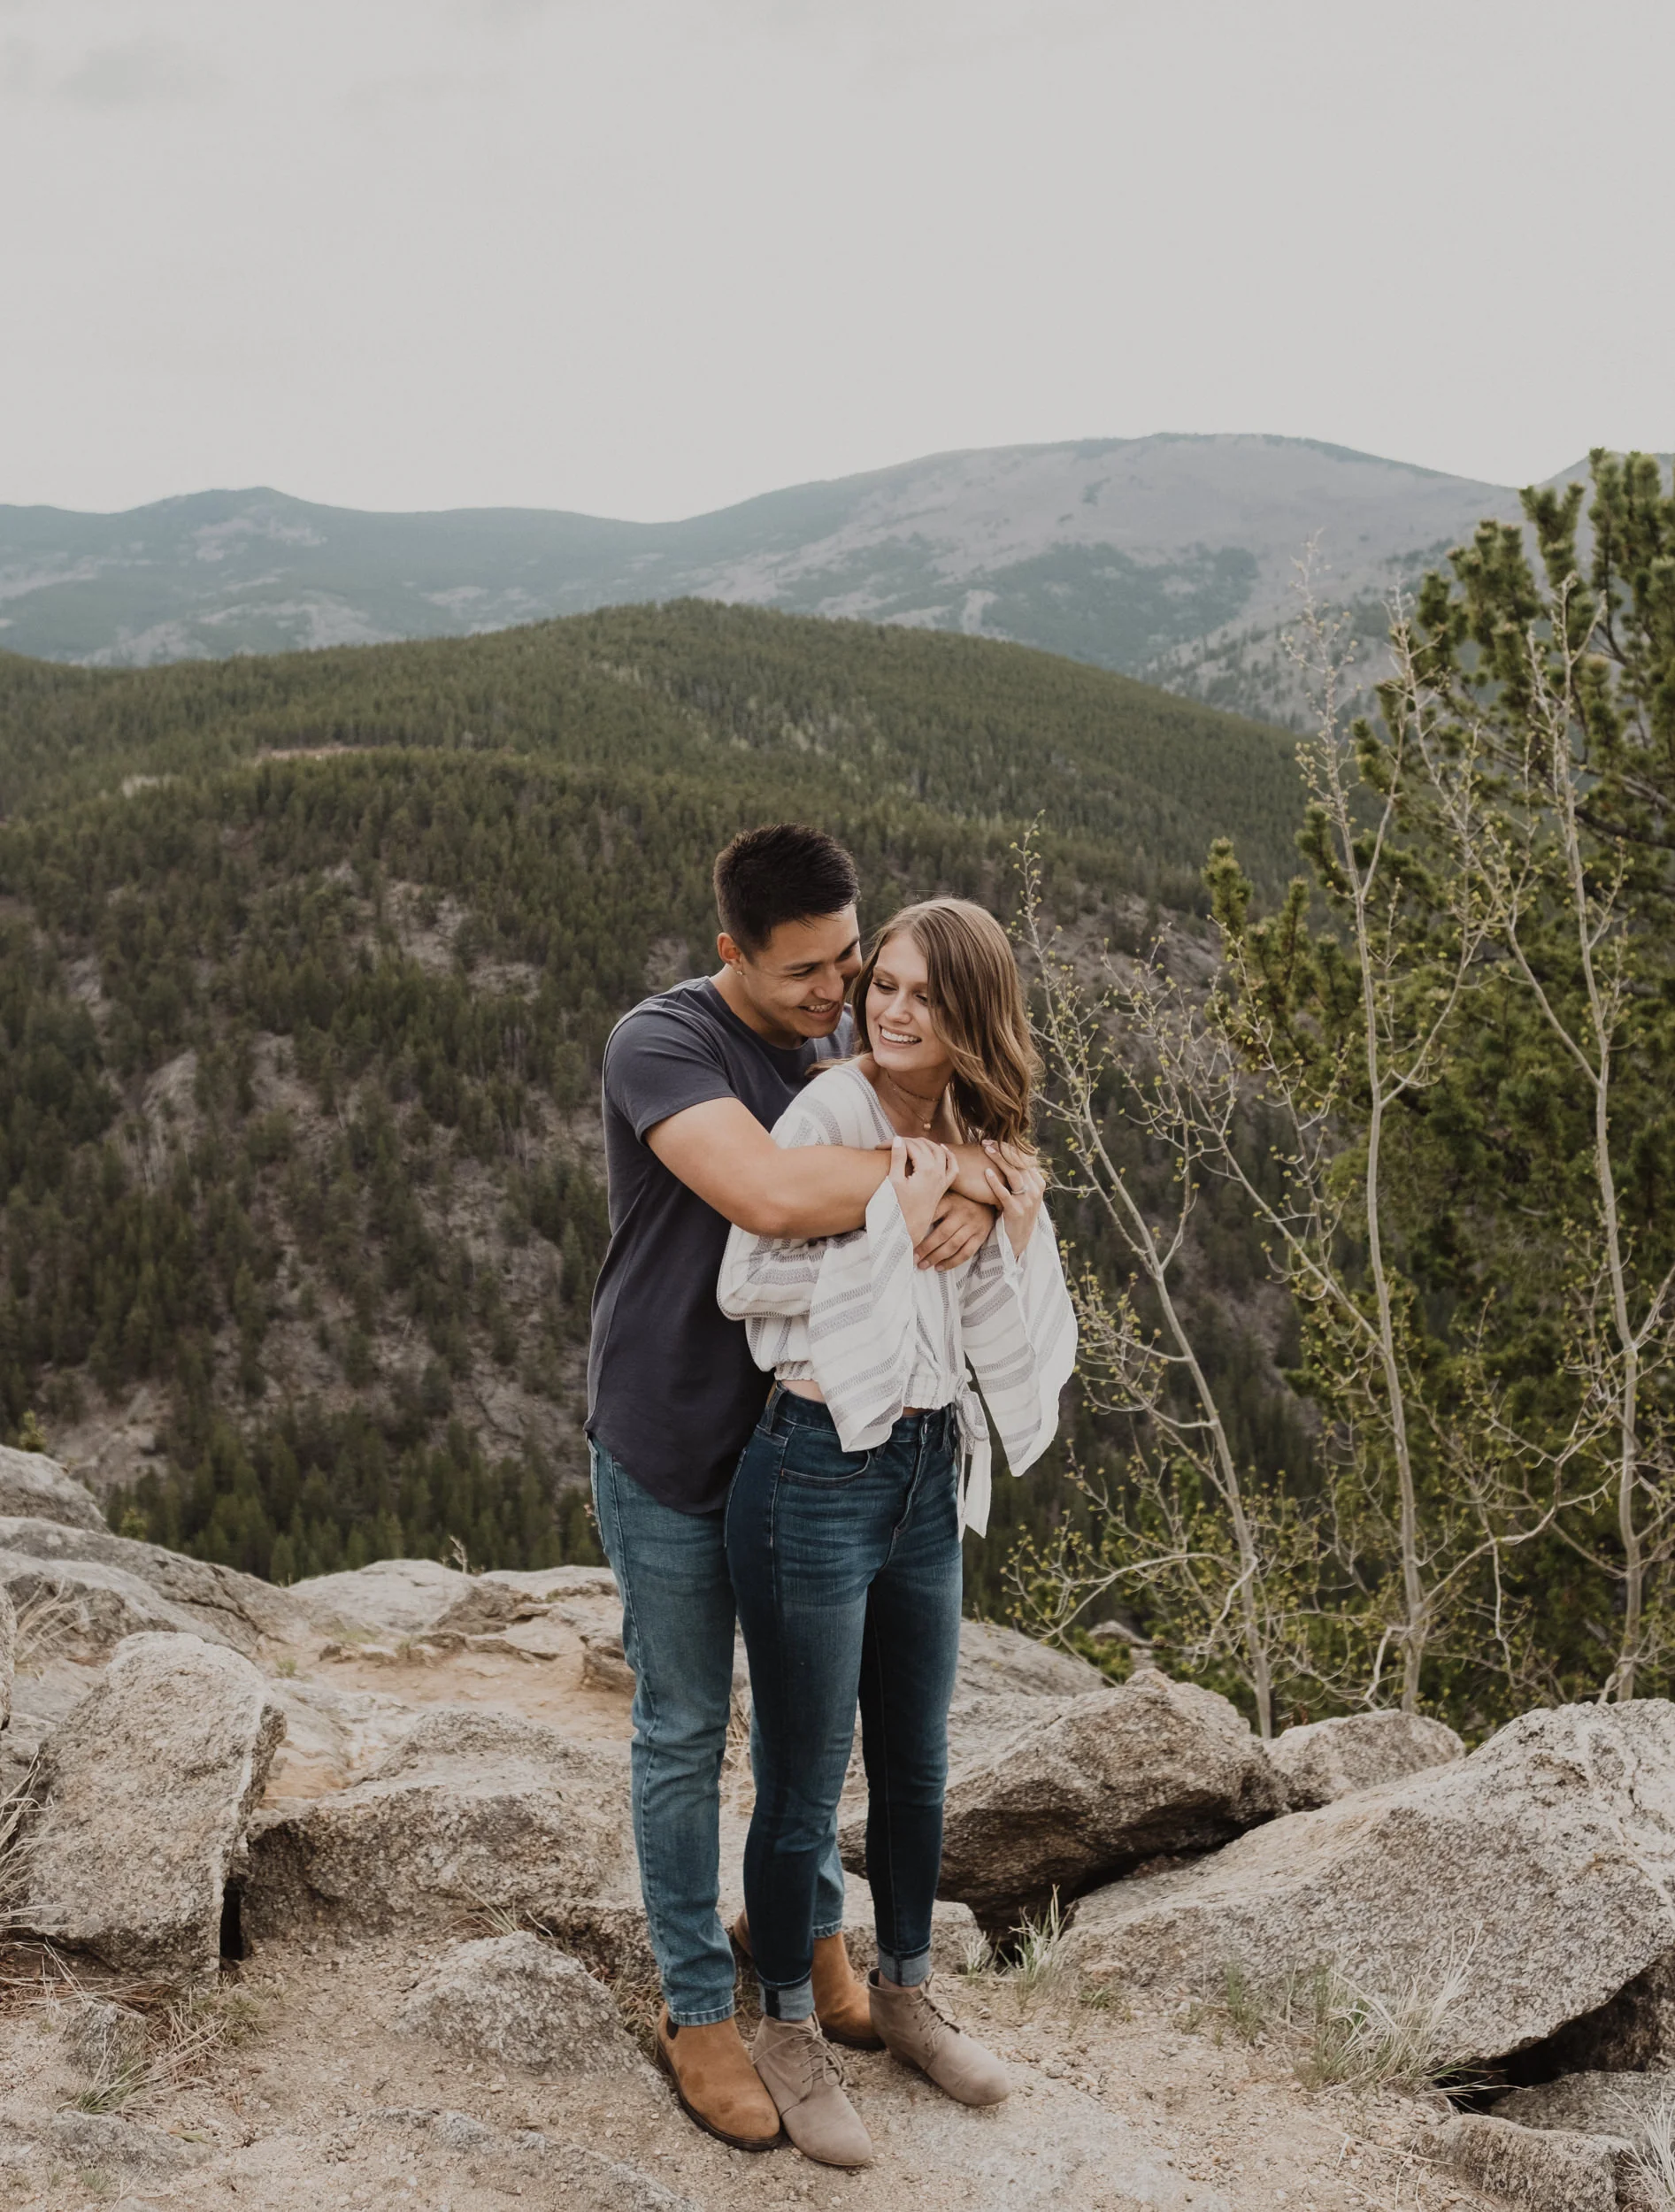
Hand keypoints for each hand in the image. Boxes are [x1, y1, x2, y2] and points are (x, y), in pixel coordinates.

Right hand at [888, 1136, 957, 1246]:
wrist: (906, 1232)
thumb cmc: (896, 1209)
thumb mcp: (894, 1182)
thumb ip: (897, 1158)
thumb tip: (898, 1139)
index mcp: (926, 1169)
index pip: (911, 1146)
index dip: (894, 1143)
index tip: (879, 1147)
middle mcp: (938, 1173)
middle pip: (925, 1146)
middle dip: (907, 1142)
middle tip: (891, 1145)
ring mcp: (942, 1180)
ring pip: (939, 1152)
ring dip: (926, 1144)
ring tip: (909, 1143)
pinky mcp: (942, 1188)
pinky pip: (952, 1167)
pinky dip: (948, 1156)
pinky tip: (943, 1150)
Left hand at [914, 1190, 995, 1271]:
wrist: (990, 1198)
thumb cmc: (961, 1198)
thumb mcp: (947, 1195)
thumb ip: (933, 1204)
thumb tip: (908, 1217)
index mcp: (950, 1201)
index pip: (932, 1215)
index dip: (919, 1229)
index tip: (906, 1240)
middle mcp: (962, 1213)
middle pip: (942, 1234)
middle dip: (926, 1248)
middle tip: (913, 1258)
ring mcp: (973, 1225)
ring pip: (953, 1245)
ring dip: (936, 1257)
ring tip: (923, 1265)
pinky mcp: (980, 1236)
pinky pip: (966, 1253)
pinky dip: (952, 1262)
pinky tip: (940, 1267)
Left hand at [983, 1141, 1045, 1256]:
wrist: (1018, 1241)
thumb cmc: (1014, 1214)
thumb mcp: (1021, 1194)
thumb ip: (1017, 1178)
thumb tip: (1006, 1156)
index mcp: (1038, 1183)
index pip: (1024, 1159)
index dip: (1009, 1148)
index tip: (994, 1139)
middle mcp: (1035, 1190)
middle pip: (1019, 1163)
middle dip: (1002, 1150)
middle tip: (986, 1141)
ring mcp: (1027, 1201)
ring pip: (1014, 1174)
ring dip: (999, 1160)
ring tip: (986, 1149)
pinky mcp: (1016, 1212)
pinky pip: (1005, 1194)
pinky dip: (995, 1182)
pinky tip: (986, 1173)